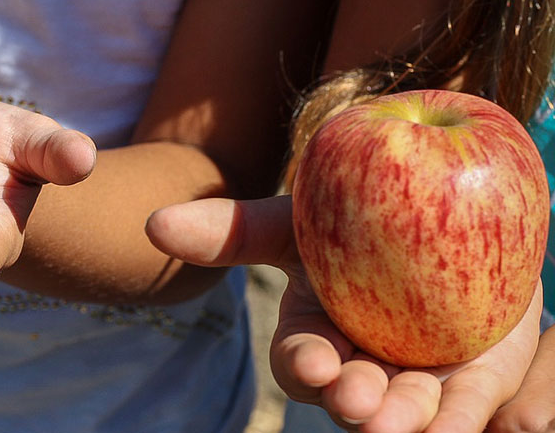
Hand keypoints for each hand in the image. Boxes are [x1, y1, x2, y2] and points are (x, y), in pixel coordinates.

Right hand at [146, 195, 542, 431]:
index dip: (304, 365)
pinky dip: (461, 421)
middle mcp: (360, 369)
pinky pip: (468, 412)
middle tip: (360, 401)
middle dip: (353, 404)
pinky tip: (459, 424)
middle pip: (352, 397)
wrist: (436, 213)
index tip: (315, 361)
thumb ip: (230, 229)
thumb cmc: (350, 219)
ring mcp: (415, 382)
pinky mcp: (471, 385)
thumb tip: (152, 223)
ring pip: (408, 414)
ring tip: (406, 421)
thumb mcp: (294, 222)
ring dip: (404, 423)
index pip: (301, 362)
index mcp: (314, 339)